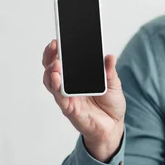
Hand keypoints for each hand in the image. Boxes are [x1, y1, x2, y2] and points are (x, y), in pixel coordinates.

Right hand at [42, 40, 126, 161]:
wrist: (114, 126)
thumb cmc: (110, 104)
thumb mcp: (114, 84)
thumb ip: (110, 71)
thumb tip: (109, 56)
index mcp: (77, 76)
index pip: (62, 60)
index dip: (57, 50)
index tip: (57, 38)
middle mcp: (68, 86)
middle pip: (51, 68)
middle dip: (50, 56)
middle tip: (54, 45)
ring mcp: (67, 97)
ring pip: (51, 82)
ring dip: (51, 71)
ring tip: (56, 63)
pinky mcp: (69, 109)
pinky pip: (60, 98)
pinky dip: (57, 88)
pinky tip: (57, 78)